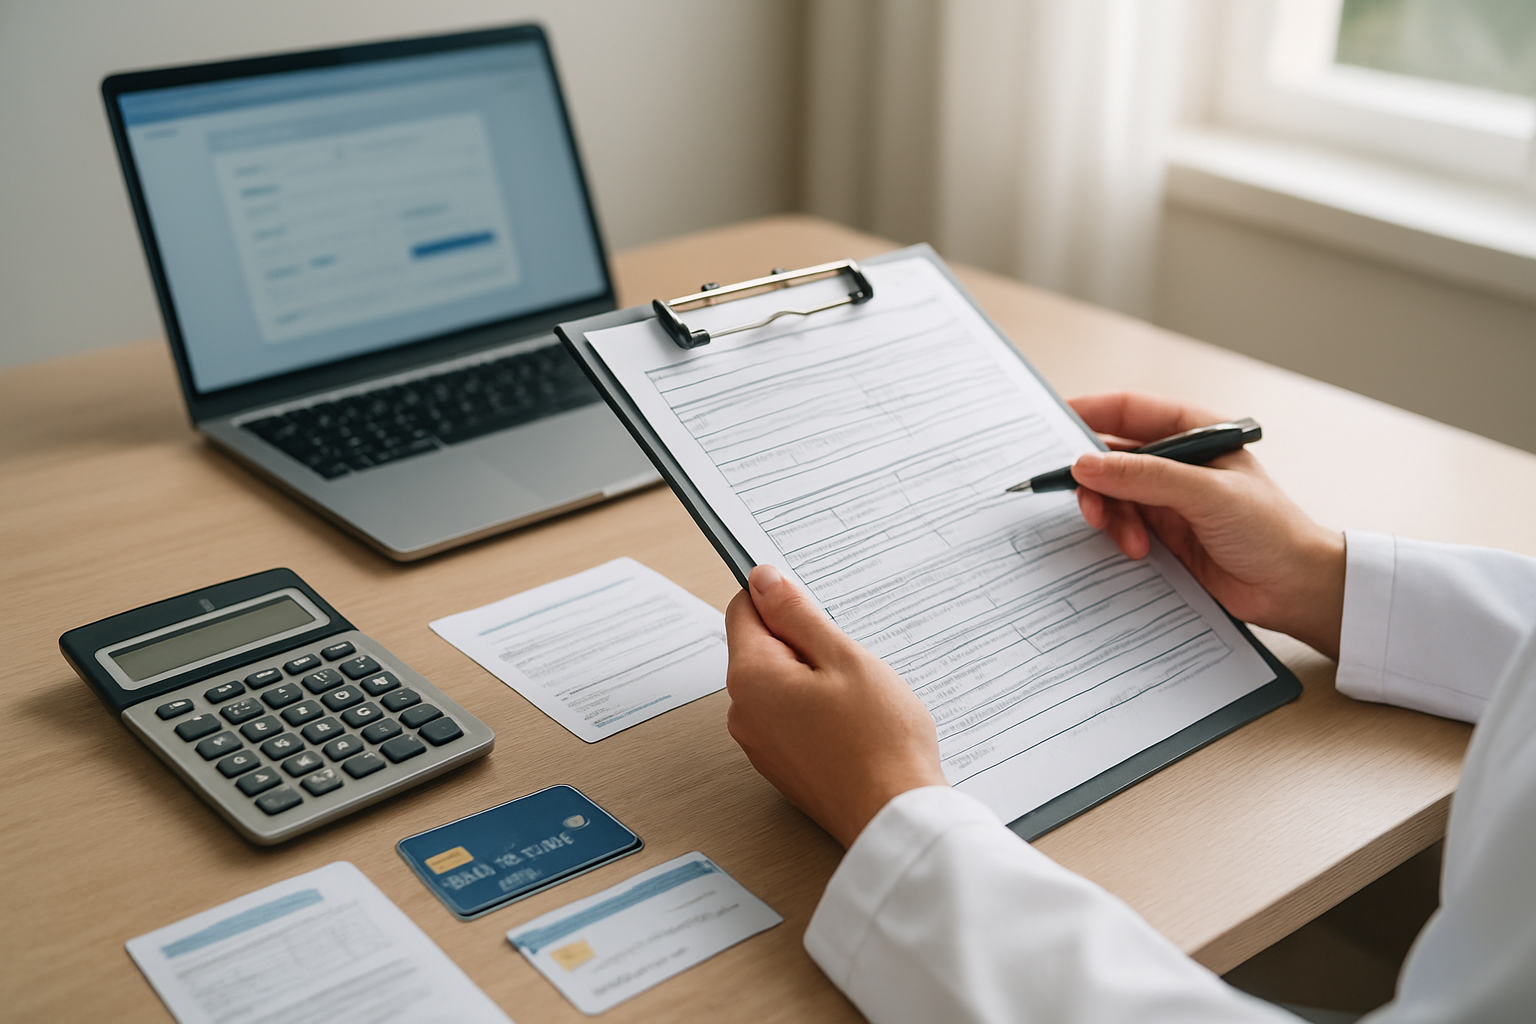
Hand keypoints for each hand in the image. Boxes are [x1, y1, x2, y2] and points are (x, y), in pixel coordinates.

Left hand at [725, 565, 947, 847]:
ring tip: (858, 698)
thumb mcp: (843, 658)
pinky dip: (818, 711)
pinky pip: (791, 718)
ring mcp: (761, 745)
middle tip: (849, 662)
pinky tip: (854, 725)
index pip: (743, 609)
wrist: (895, 818)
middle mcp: (744, 713)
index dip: (779, 598)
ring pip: (780, 684)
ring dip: (814, 678)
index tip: (815, 607)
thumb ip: (797, 615)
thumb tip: (763, 580)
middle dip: (803, 643)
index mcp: (752, 678)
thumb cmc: (879, 741)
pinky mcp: (782, 767)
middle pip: (762, 648)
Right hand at [1067, 392, 1345, 658]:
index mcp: (1194, 432)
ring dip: (1110, 515)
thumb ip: (1145, 477)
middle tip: (1090, 505)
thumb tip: (1086, 464)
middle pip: (1111, 455)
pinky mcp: (1164, 531)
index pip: (1129, 410)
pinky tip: (1139, 551)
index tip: (1051, 421)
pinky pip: (1122, 524)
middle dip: (1094, 480)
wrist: (1294, 589)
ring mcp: (1168, 497)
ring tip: (1129, 539)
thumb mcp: (1207, 495)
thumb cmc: (1271, 531)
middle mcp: (1177, 461)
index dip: (1088, 411)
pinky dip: (1120, 536)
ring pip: (1112, 494)